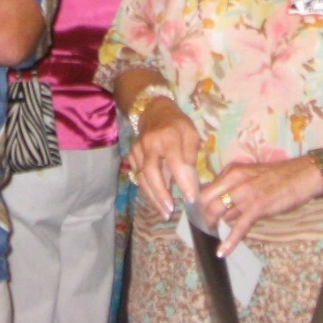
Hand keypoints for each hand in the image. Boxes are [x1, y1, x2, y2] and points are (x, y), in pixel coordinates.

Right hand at [127, 98, 201, 217]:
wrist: (154, 110)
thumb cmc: (177, 124)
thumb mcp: (191, 132)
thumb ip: (191, 154)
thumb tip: (191, 179)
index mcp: (168, 136)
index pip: (175, 162)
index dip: (182, 181)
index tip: (190, 199)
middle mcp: (149, 143)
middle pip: (151, 172)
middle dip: (160, 194)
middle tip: (170, 211)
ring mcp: (137, 149)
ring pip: (141, 177)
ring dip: (152, 196)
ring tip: (164, 212)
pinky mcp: (131, 155)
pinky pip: (137, 176)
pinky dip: (146, 190)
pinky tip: (156, 200)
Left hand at [200, 157, 322, 255]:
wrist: (303, 174)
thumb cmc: (279, 178)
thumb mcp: (251, 178)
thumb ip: (235, 192)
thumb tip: (223, 212)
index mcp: (232, 171)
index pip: (206, 188)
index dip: (198, 204)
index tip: (196, 216)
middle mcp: (235, 179)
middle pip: (207, 200)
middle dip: (202, 216)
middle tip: (204, 228)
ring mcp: (246, 193)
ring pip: (219, 211)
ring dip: (213, 226)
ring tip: (210, 237)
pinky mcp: (258, 206)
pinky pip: (239, 227)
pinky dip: (229, 241)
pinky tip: (222, 251)